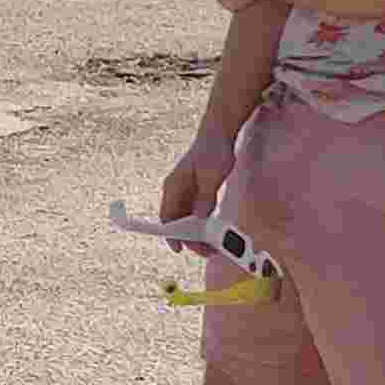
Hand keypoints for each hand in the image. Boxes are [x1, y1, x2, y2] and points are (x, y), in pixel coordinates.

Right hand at [156, 126, 238, 246]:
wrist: (218, 133)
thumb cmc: (212, 152)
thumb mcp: (210, 177)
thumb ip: (205, 199)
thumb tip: (200, 220)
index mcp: (173, 187)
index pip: (167, 217)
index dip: (170, 234)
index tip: (179, 249)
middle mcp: (176, 191)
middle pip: (177, 220)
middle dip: (189, 238)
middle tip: (206, 250)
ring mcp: (186, 191)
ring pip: (186, 218)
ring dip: (197, 232)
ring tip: (212, 245)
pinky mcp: (196, 190)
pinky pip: (196, 212)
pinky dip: (203, 223)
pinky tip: (213, 230)